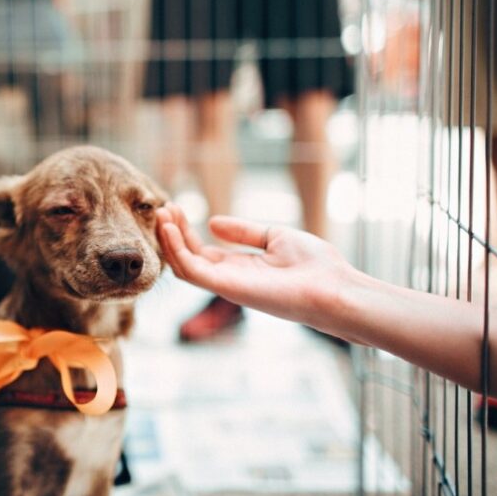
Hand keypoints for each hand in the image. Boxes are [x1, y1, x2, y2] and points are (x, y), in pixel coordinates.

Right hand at [156, 204, 357, 325]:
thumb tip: (212, 223)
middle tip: (162, 208)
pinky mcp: (227, 287)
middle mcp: (229, 279)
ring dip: (169, 240)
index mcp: (240, 268)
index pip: (201, 251)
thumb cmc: (314, 266)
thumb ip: (243, 232)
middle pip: (187, 257)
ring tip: (162, 214)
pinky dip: (177, 249)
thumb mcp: (275, 236)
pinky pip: (192, 270)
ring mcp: (227, 285)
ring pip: (183, 265)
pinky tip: (170, 228)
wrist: (334, 287)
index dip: (184, 230)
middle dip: (172, 233)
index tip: (174, 207)